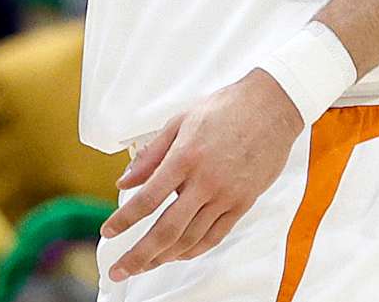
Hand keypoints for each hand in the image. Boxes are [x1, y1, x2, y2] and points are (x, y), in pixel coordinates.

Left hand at [99, 70, 303, 281]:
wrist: (271, 108)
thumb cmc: (222, 110)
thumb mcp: (179, 122)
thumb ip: (150, 155)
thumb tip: (124, 182)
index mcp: (184, 158)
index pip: (148, 198)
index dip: (125, 220)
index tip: (107, 232)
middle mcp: (205, 182)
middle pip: (167, 229)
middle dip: (139, 254)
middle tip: (119, 270)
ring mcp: (227, 196)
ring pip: (191, 238)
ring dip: (164, 257)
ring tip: (144, 266)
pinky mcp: (244, 204)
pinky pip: (216, 235)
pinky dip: (194, 250)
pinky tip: (177, 255)